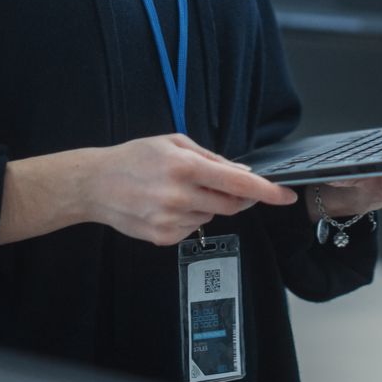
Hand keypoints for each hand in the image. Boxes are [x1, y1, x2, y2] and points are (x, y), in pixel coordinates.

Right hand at [82, 133, 297, 245]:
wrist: (95, 185)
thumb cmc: (135, 158)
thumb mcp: (173, 143)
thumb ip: (211, 158)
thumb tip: (243, 172)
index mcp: (184, 167)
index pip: (238, 183)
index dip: (267, 191)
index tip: (286, 196)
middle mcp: (179, 196)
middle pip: (232, 205)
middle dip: (240, 197)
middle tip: (225, 185)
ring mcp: (171, 220)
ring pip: (212, 216)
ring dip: (208, 204)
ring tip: (178, 190)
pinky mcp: (164, 238)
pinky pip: (194, 228)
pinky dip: (190, 216)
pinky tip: (167, 205)